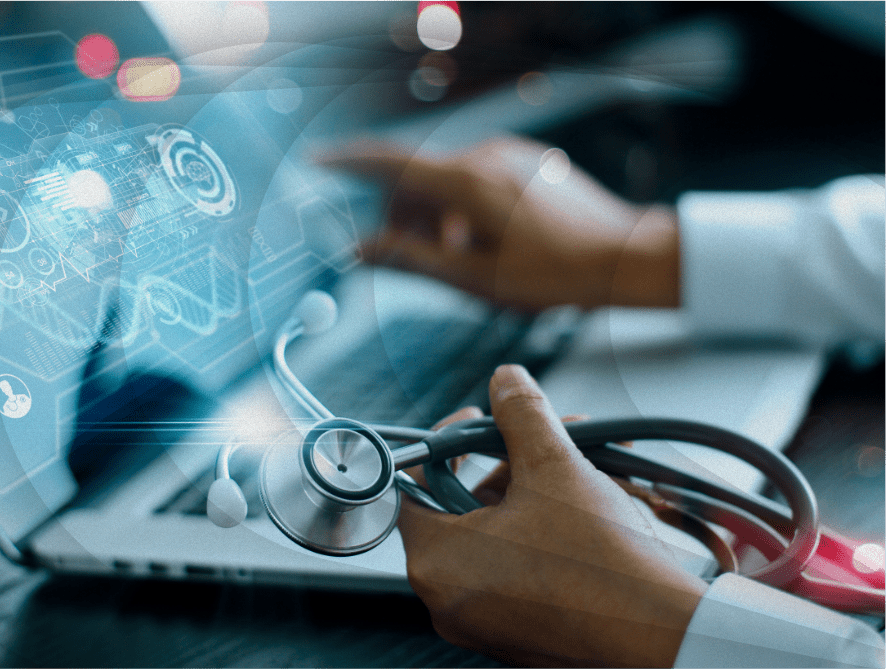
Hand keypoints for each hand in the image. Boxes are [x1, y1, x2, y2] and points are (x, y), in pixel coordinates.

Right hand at [321, 137, 679, 311]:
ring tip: (458, 257)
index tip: (320, 161)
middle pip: (419, 176)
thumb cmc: (554, 274)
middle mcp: (485, 155)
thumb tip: (362, 250)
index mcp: (468, 182)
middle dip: (404, 213)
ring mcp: (509, 153)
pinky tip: (484, 239)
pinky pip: (477, 175)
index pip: (392, 163)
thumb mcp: (474, 279)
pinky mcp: (528, 160)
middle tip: (411, 255)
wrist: (624, 256)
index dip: (349, 162)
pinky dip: (464, 204)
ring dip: (436, 214)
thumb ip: (412, 259)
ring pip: (448, 178)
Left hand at [398, 365, 706, 666]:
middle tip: (544, 439)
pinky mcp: (522, 632)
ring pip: (497, 534)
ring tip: (586, 465)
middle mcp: (449, 601)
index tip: (478, 422)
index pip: (413, 486)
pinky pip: (519, 566)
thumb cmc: (602, 564)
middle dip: (509, 462)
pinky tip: (592, 504)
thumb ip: (521, 414)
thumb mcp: (555, 467)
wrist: (663, 638)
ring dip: (536, 490)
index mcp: (436, 563)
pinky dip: (545, 529)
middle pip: (461, 508)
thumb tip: (505, 380)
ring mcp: (485, 622)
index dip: (446, 444)